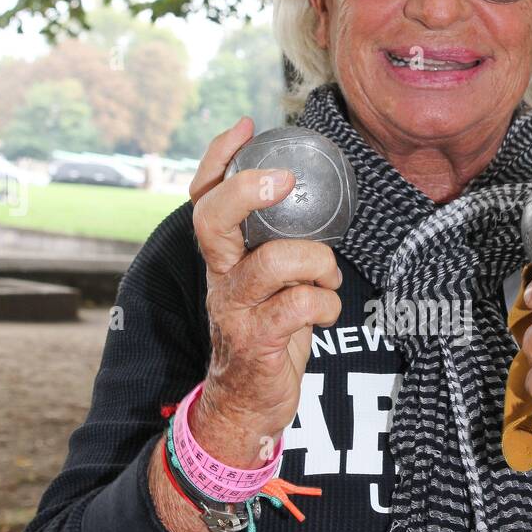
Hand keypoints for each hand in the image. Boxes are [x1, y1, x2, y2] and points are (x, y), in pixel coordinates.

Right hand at [188, 116, 342, 467]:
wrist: (246, 404)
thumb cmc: (267, 334)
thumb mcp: (268, 283)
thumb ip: (279, 246)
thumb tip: (313, 202)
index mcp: (224, 256)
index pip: (204, 197)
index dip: (219, 158)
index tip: (248, 127)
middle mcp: (221, 276)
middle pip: (212, 220)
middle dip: (247, 191)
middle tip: (282, 181)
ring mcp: (234, 309)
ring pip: (273, 262)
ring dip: (317, 263)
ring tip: (327, 276)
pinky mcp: (255, 341)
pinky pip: (299, 305)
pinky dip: (326, 303)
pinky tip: (327, 312)